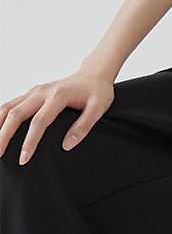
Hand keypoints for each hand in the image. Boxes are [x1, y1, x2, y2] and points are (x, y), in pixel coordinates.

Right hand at [0, 68, 114, 163]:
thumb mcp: (99, 107)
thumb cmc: (97, 91)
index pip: (39, 121)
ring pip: (9, 106)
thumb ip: (84, 126)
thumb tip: (67, 145)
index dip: (29, 141)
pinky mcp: (32, 93)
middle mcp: (43, 91)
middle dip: (4, 135)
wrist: (94, 73)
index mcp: (58, 95)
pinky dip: (1, 117)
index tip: (23, 159)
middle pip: (16, 113)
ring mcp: (35, 91)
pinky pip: (11, 104)